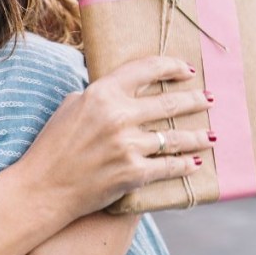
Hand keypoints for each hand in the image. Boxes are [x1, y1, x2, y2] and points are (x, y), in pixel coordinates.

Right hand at [18, 56, 212, 219]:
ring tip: (211, 134)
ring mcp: (128, 146)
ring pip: (175, 137)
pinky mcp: (133, 173)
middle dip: (195, 101)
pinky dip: (185, 165)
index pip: (147, 69)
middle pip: (169, 103)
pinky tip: (194, 163)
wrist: (44, 187)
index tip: (187, 70)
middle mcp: (118, 116)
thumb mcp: (71, 107)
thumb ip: (99, 94)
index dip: (172, 67)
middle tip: (209, 100)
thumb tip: (122, 87)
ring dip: (198, 136)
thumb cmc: (53, 147)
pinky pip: (169, 166)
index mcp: (102, 93)